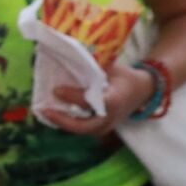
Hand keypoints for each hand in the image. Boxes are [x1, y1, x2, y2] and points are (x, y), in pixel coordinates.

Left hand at [38, 61, 154, 136]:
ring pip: (81, 130)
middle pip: (84, 127)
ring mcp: (106, 126)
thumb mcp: (111, 68)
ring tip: (44, 111)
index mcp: (114, 100)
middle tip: (43, 110)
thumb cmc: (123, 77)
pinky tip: (53, 113)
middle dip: (62, 120)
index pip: (91, 103)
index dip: (73, 97)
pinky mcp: (101, 128)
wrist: (141, 91)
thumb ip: (92, 66)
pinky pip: (82, 128)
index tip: (56, 90)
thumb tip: (66, 55)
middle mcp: (110, 117)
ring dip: (61, 122)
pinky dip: (67, 122)